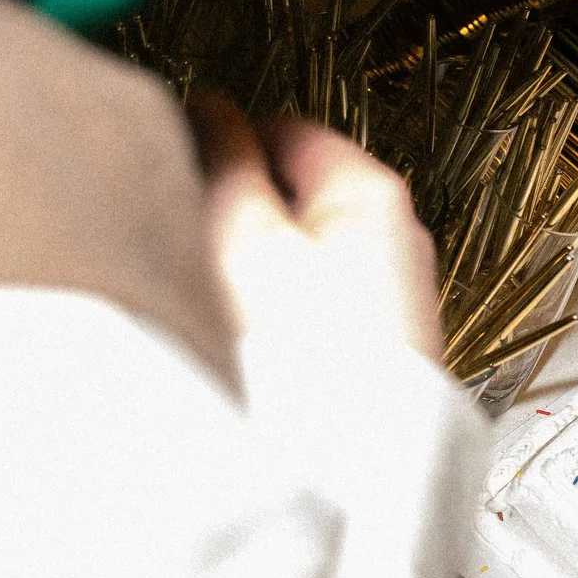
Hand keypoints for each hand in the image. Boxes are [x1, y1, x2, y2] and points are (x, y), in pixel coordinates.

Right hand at [188, 92, 443, 362]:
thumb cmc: (306, 351)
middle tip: (187, 237)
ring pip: (303, 256)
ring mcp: (394, 298)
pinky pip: (317, 310)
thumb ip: (223, 159)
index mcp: (372, 191)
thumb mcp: (241, 233)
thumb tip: (211, 108)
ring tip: (214, 299)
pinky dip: (278, 314)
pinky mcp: (382, 351)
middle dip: (238, 209)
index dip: (225, 140)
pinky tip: (247, 343)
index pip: (287, 130)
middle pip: (297, 194)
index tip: (179, 164)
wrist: (353, 468)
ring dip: (254, 267)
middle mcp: (398, 238)